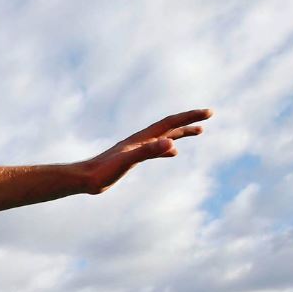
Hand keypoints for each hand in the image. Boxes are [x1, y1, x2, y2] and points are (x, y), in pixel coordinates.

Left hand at [82, 110, 207, 193]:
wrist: (84, 179)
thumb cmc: (103, 171)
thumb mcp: (128, 161)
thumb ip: (148, 152)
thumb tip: (171, 144)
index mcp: (141, 138)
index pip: (170, 123)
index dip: (189, 117)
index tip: (208, 113)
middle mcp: (140, 140)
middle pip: (169, 126)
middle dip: (189, 120)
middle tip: (208, 116)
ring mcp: (136, 149)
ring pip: (164, 137)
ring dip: (181, 133)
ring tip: (198, 131)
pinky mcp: (131, 159)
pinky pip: (155, 150)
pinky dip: (166, 149)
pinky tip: (172, 152)